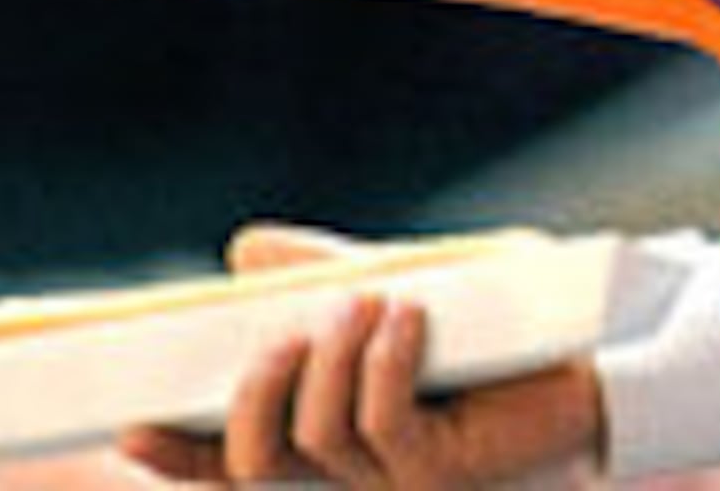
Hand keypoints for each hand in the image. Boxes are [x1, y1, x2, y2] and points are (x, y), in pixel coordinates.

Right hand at [116, 229, 606, 490]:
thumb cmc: (490, 329)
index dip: (177, 459)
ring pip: (318, 441)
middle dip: (250, 396)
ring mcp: (399, 485)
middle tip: (280, 333)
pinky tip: (405, 319)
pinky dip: (384, 365)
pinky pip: (387, 427)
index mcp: (327, 446)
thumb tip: (244, 251)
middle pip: (257, 466)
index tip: (125, 426)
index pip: (232, 469)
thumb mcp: (391, 290)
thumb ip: (319, 280)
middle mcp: (352, 479)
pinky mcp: (450, 472)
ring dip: (329, 363)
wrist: (594, 354)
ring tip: (364, 302)